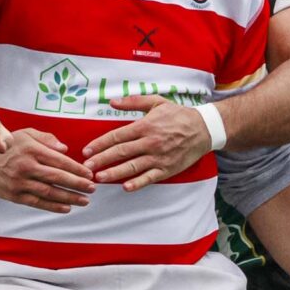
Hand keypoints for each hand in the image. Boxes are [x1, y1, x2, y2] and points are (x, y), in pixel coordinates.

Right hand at [0, 127, 96, 213]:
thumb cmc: (8, 146)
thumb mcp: (26, 134)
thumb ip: (46, 139)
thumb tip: (66, 149)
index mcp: (31, 149)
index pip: (59, 160)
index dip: (76, 169)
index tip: (90, 174)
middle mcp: (26, 166)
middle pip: (57, 177)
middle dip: (77, 184)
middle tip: (92, 188)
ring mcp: (19, 182)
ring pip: (49, 192)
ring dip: (69, 197)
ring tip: (84, 200)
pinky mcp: (14, 195)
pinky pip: (37, 202)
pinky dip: (53, 206)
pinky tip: (66, 207)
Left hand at [84, 96, 214, 190]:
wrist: (203, 129)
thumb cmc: (178, 115)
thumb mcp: (156, 102)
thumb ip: (133, 102)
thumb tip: (111, 101)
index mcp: (145, 126)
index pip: (117, 136)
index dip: (100, 144)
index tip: (86, 150)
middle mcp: (150, 142)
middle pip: (121, 152)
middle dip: (102, 160)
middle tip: (86, 167)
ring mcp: (159, 157)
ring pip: (132, 167)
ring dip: (114, 173)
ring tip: (99, 178)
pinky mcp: (167, 169)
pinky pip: (150, 178)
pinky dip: (138, 183)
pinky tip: (125, 187)